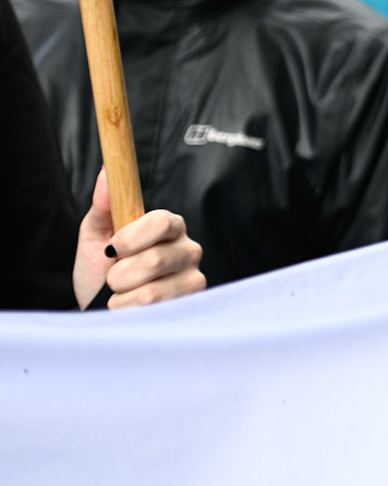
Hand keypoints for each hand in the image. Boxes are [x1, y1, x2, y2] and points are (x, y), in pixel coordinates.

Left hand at [72, 169, 205, 309]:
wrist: (98, 310)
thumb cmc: (99, 271)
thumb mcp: (96, 236)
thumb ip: (104, 205)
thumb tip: (106, 172)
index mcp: (169, 226)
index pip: (163, 222)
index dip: (132, 238)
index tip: (111, 250)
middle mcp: (188, 250)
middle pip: (155, 260)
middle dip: (119, 275)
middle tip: (112, 279)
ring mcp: (193, 279)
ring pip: (151, 291)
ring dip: (120, 297)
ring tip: (119, 296)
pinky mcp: (191, 306)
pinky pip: (153, 313)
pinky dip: (128, 313)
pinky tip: (130, 311)